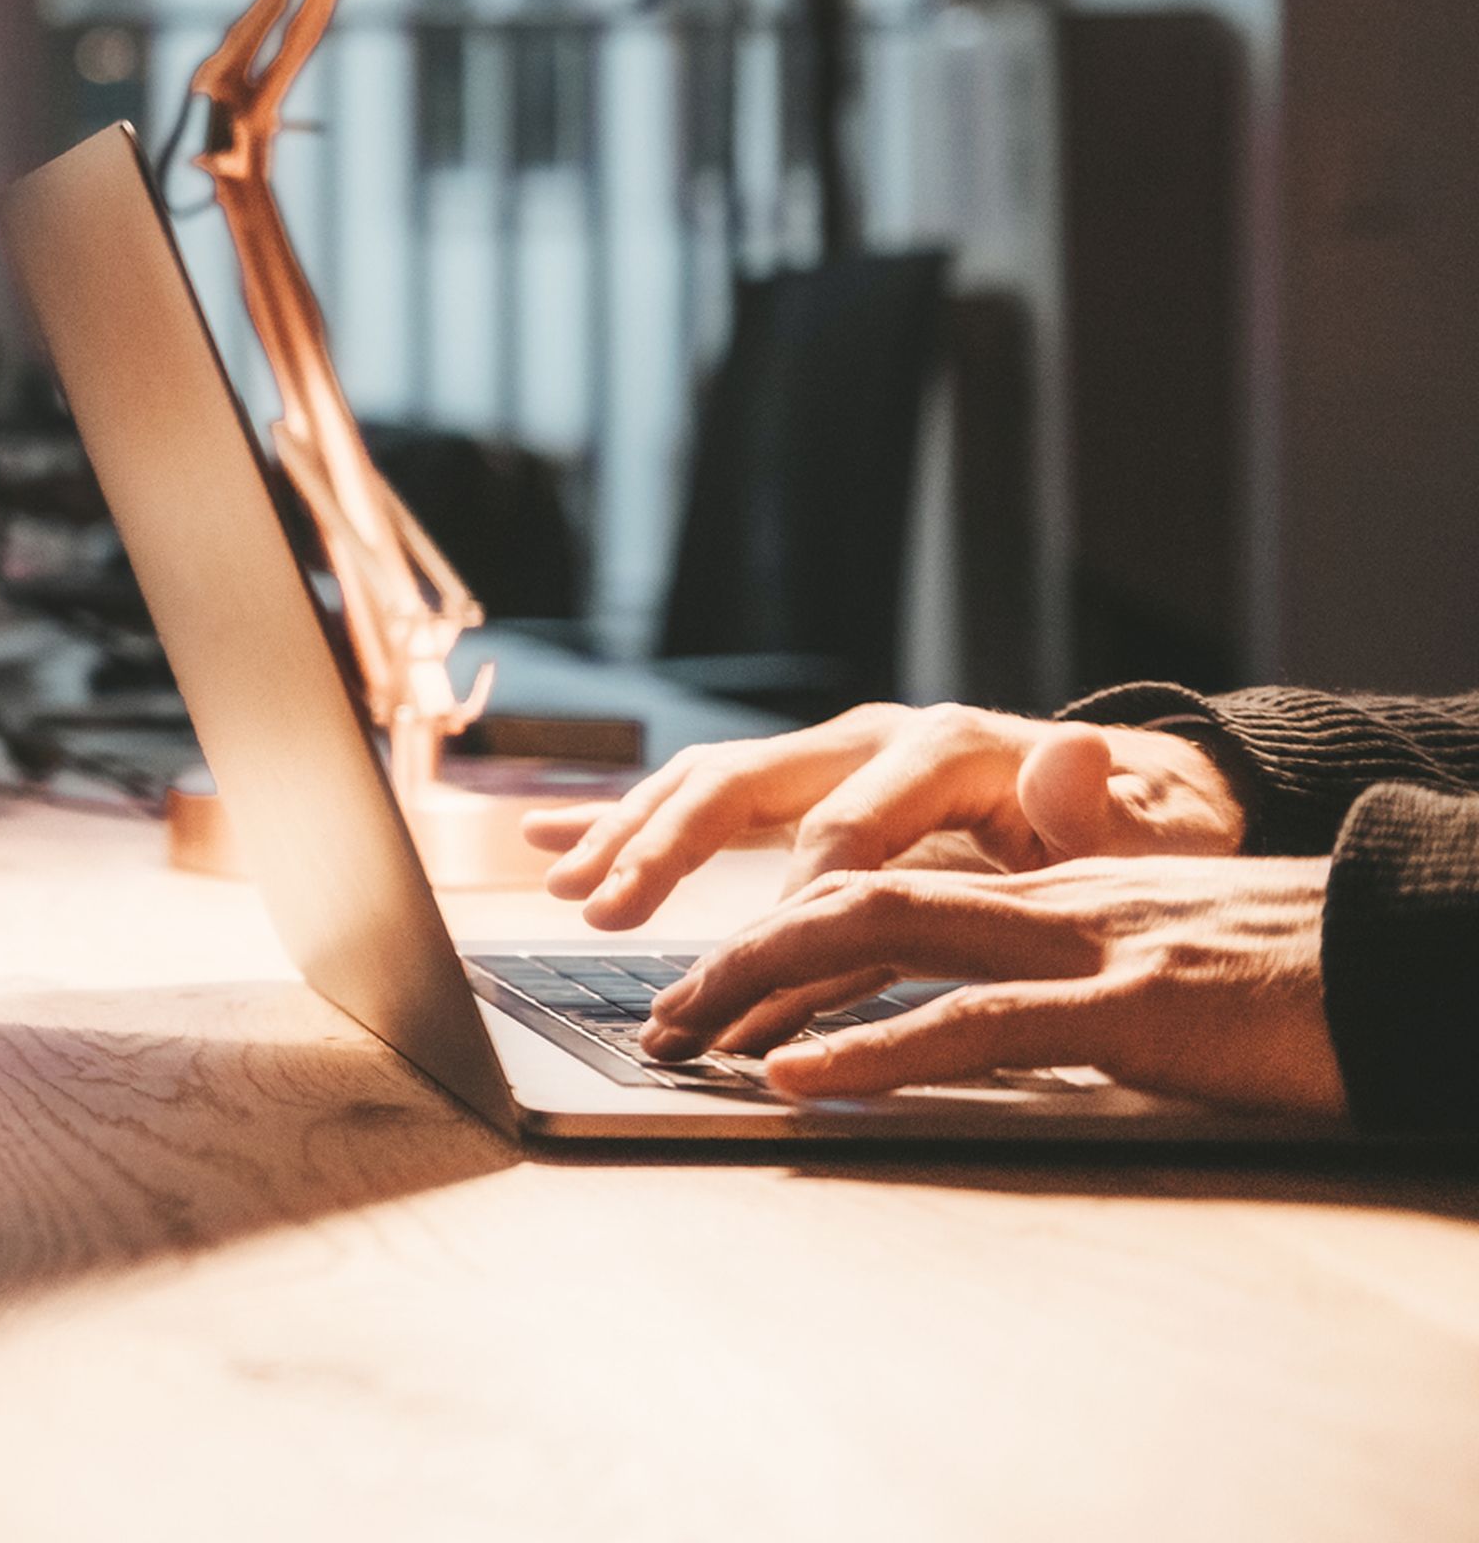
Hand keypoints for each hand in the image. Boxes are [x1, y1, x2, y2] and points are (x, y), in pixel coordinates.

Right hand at [521, 702, 1244, 928]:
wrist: (1140, 795)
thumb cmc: (1147, 833)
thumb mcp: (1152, 830)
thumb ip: (1104, 813)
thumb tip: (1074, 759)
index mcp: (946, 748)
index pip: (851, 823)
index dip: (805, 894)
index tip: (766, 960)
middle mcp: (871, 739)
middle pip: (744, 783)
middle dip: (669, 848)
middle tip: (611, 912)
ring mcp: (829, 758)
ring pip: (706, 784)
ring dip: (630, 836)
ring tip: (574, 896)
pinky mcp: (805, 788)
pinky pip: (700, 797)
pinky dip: (623, 818)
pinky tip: (547, 841)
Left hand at [639, 855, 1341, 1113]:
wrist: (1427, 955)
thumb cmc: (1305, 970)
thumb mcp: (1165, 945)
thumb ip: (1074, 944)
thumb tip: (988, 981)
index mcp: (1056, 881)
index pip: (886, 882)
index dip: (783, 921)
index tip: (705, 977)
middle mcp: (1052, 893)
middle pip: (855, 893)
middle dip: (741, 947)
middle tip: (658, 1012)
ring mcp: (1088, 943)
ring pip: (886, 933)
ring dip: (769, 983)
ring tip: (684, 1032)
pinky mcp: (1131, 1008)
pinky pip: (976, 1023)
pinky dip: (872, 1048)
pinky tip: (798, 1078)